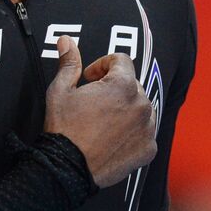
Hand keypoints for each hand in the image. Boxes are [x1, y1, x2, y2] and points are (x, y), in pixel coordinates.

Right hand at [44, 36, 156, 188]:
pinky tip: (112, 137)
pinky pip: (145, 132)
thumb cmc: (63, 129)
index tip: (89, 77)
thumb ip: (69, 62)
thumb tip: (66, 41)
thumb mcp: (60, 90)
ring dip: (126, 108)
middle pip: (132, 84)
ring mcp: (148, 127)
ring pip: (141, 108)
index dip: (102, 65)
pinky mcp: (149, 148)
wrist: (67, 169)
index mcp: (123, 85)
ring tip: (103, 120)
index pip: (121, 60)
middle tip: (93, 100)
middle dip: (114, 87)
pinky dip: (133, 132)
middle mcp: (142, 104)